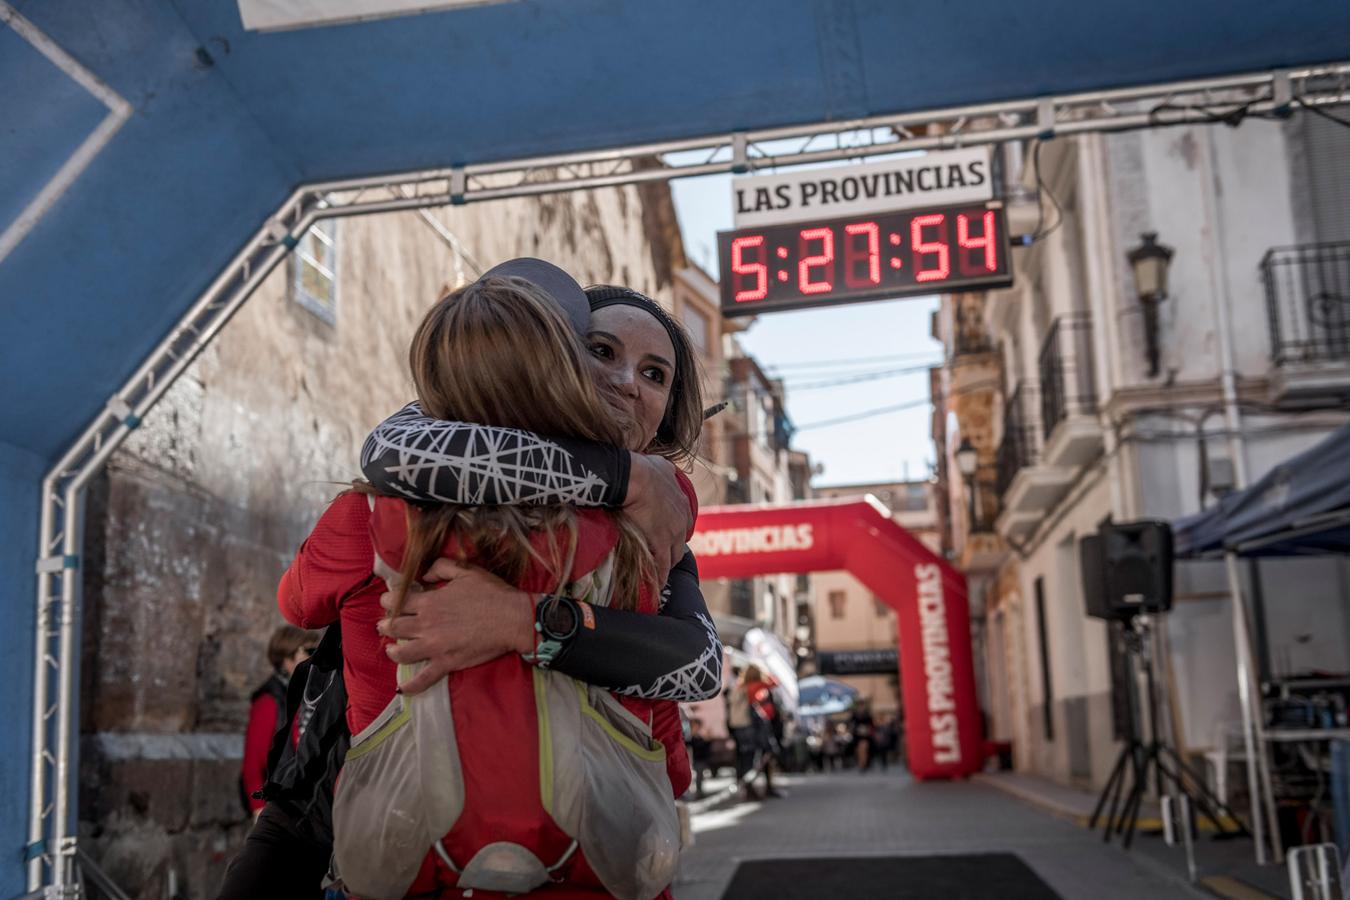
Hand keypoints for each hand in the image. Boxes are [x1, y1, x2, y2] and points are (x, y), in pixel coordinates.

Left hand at [377, 559, 535, 694]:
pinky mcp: (446, 663)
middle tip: (386, 625)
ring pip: (401, 653)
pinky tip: (402, 688)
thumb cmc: (491, 593)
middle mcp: (426, 624)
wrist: (511, 618)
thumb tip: (425, 575)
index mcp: (429, 602)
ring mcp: (435, 646)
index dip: (388, 601)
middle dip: (385, 625)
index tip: (389, 601)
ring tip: (392, 648)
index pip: (397, 602)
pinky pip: (424, 678)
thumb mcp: (466, 570)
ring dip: (392, 650)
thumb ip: (441, 567)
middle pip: (394, 627)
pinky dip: (411, 685)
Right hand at [623, 452, 690, 577]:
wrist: (634, 477)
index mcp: (681, 502)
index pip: (684, 523)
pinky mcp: (661, 542)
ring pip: (673, 557)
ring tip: (659, 576)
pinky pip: (662, 565)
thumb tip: (665, 467)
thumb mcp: (661, 465)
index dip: (676, 532)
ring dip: (667, 566)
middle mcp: (681, 519)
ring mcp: (673, 532)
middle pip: (681, 543)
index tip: (669, 538)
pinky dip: (660, 576)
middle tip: (663, 560)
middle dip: (673, 553)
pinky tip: (656, 584)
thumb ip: (666, 470)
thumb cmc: (643, 468)